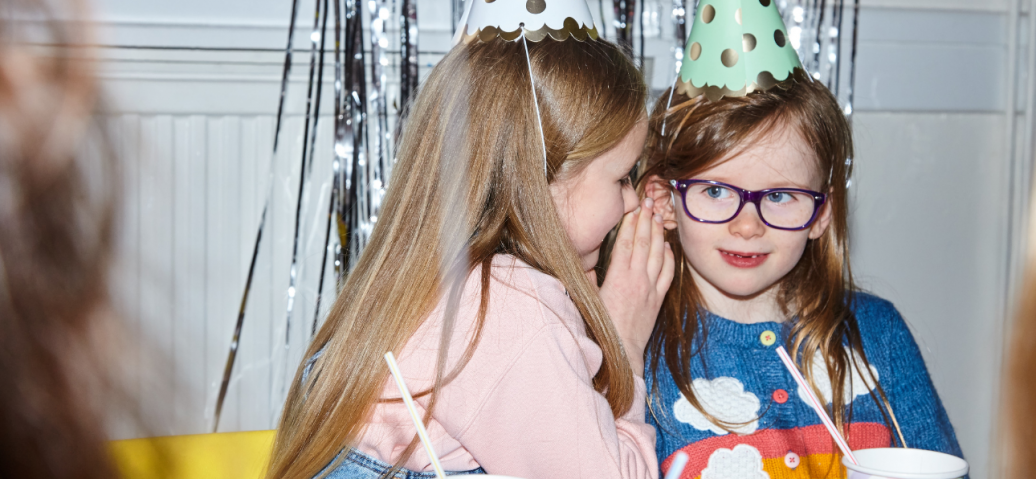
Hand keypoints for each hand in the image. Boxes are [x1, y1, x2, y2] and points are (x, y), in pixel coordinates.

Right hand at [599, 197, 674, 376]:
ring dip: (659, 233)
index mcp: (617, 277)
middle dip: (647, 219)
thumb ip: (586, 279)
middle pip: (644, 242)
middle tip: (650, 201)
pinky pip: (667, 273)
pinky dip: (668, 257)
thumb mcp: (587, 300)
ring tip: (659, 216)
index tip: (634, 206)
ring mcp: (650, 288)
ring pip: (657, 254)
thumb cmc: (601, 327)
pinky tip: (667, 247)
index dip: (631, 222)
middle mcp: (636, 279)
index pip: (626, 242)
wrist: (622, 352)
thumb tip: (583, 263)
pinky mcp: (658, 299)